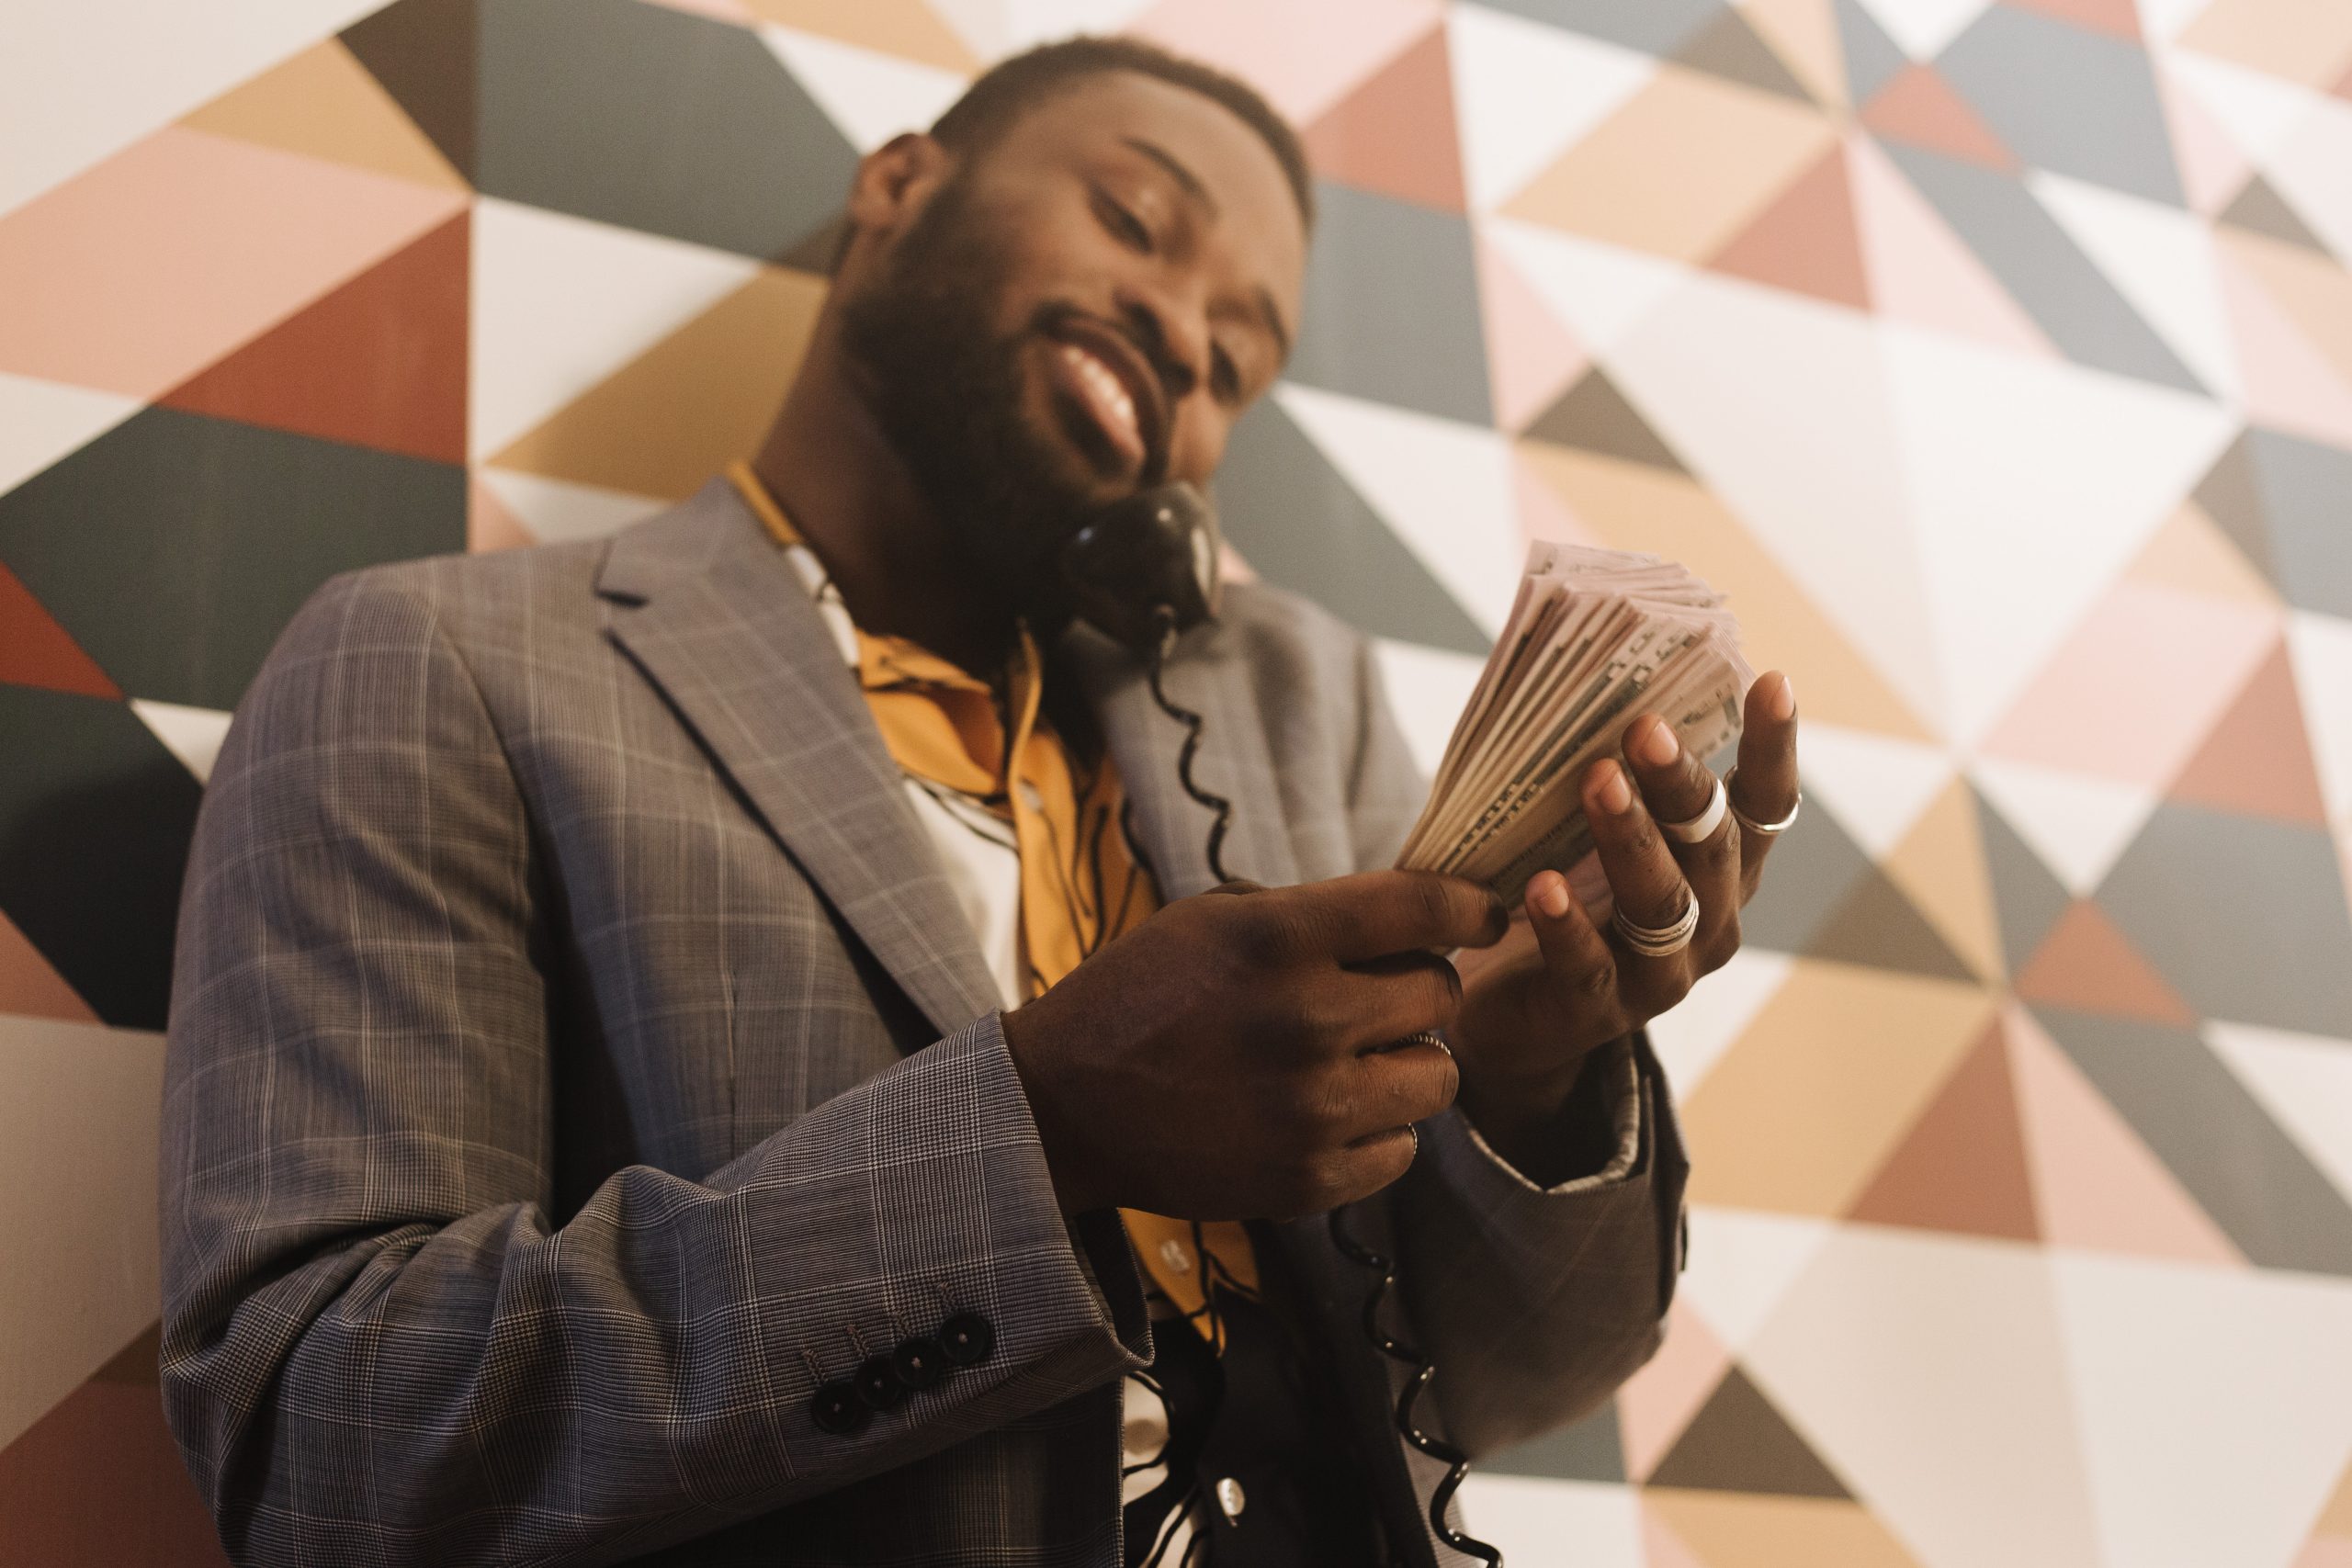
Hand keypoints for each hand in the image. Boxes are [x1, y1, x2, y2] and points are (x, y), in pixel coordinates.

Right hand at [1001, 870, 1507, 1220]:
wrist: (1065, 1107)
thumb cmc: (1140, 996)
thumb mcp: (1211, 918)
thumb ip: (1310, 913)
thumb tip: (1413, 912)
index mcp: (1278, 937)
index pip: (1424, 906)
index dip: (1472, 906)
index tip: (1486, 916)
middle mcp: (1305, 1019)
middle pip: (1441, 994)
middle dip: (1419, 991)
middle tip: (1378, 1000)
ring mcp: (1310, 1108)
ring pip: (1439, 1078)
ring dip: (1409, 1064)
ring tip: (1358, 1062)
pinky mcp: (1307, 1181)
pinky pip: (1402, 1151)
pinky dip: (1379, 1132)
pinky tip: (1331, 1116)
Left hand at [1450, 672, 1801, 1126]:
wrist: (1521, 1017)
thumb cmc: (1572, 900)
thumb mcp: (1602, 837)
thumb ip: (1618, 780)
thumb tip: (1593, 681)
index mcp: (1722, 872)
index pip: (1764, 807)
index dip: (1774, 750)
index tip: (1773, 682)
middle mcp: (1711, 922)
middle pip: (1711, 847)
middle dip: (1681, 785)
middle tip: (1645, 726)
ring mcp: (1662, 974)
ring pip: (1661, 903)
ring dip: (1631, 838)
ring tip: (1599, 781)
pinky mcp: (1599, 1012)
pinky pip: (1589, 965)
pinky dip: (1568, 924)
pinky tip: (1543, 886)